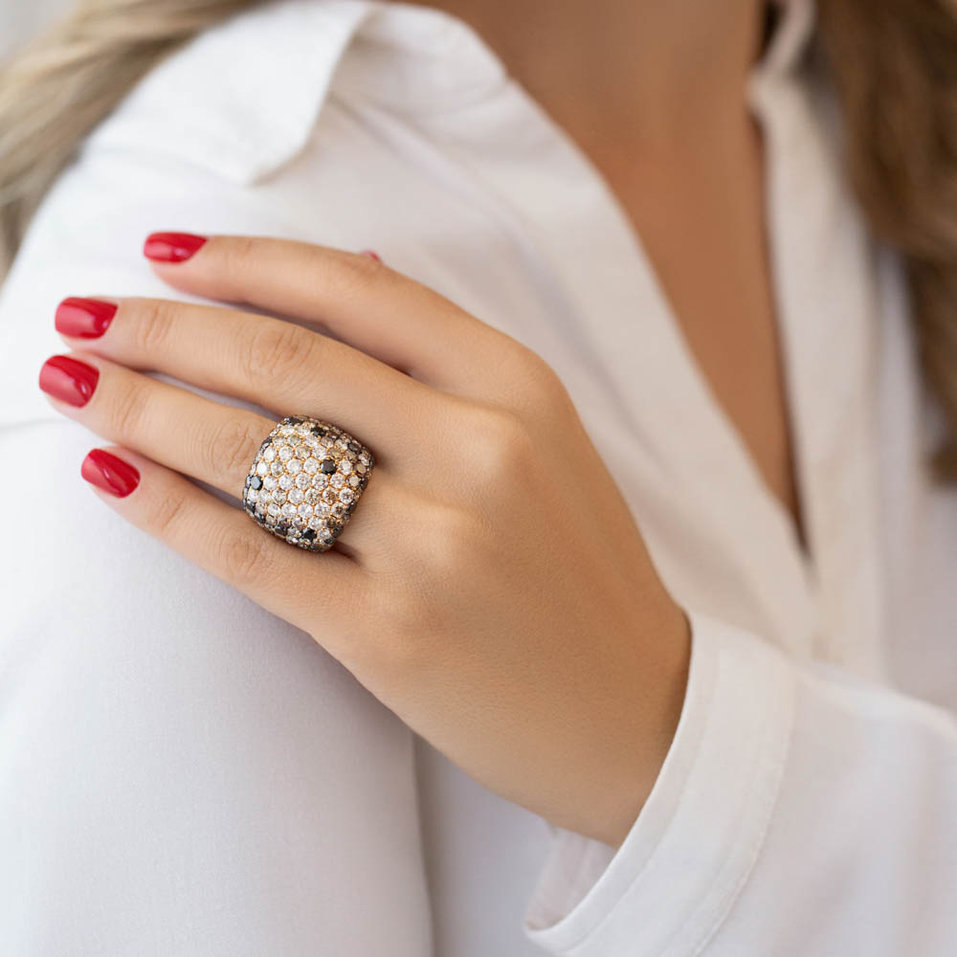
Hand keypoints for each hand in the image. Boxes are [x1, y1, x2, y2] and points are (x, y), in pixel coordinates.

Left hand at [42, 234, 690, 846]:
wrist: (636, 711)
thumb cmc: (580, 570)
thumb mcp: (544, 439)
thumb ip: (446, 359)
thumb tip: (349, 265)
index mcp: (519, 389)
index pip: (357, 293)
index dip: (246, 262)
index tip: (165, 253)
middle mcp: (478, 452)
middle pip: (286, 360)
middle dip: (164, 327)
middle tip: (83, 312)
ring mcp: (435, 547)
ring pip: (253, 452)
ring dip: (141, 407)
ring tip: (70, 382)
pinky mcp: (389, 636)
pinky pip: (250, 556)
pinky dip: (165, 511)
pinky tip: (108, 476)